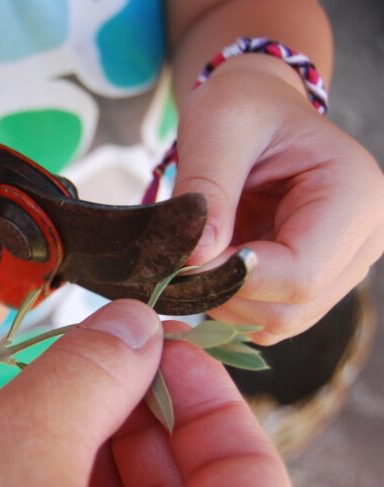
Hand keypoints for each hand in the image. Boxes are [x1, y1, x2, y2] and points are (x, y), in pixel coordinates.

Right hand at [0, 300, 294, 486]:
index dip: (209, 396)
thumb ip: (92, 371)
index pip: (253, 480)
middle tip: (100, 358)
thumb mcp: (20, 445)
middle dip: (148, 416)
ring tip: (56, 399)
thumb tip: (137, 326)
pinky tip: (37, 452)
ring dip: (109, 450)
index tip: (159, 346)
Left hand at [174, 55, 383, 343]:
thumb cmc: (240, 109)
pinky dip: (226, 301)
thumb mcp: (216, 129)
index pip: (301, 275)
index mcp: (356, 195)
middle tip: (179, 254)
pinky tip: (209, 263)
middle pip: (290, 309)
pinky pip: (264, 317)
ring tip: (196, 250)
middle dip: (223, 291)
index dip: (233, 278)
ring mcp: (340, 269)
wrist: (255, 112)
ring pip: (275, 322)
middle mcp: (363, 241)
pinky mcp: (311, 284)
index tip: (183, 256)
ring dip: (221, 299)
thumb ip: (207, 191)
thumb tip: (195, 258)